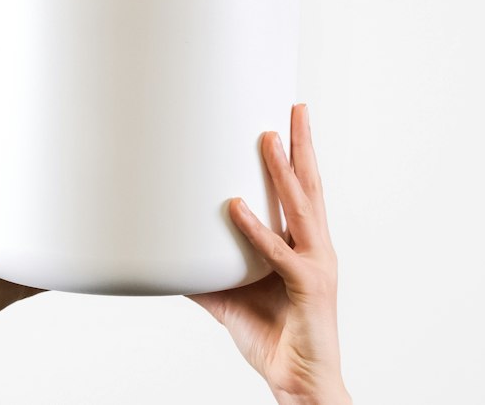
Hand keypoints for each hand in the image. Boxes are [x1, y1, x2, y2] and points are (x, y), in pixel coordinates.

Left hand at [187, 105, 349, 404]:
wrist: (300, 384)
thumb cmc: (276, 340)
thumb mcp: (233, 301)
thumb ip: (206, 277)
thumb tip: (169, 261)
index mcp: (305, 246)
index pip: (304, 191)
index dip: (298, 156)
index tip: (290, 121)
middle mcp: (316, 248)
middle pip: (311, 185)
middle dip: (303, 144)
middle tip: (296, 106)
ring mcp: (316, 266)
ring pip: (299, 207)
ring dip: (282, 170)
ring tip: (268, 136)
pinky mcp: (308, 287)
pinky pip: (278, 252)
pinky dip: (256, 228)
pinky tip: (235, 206)